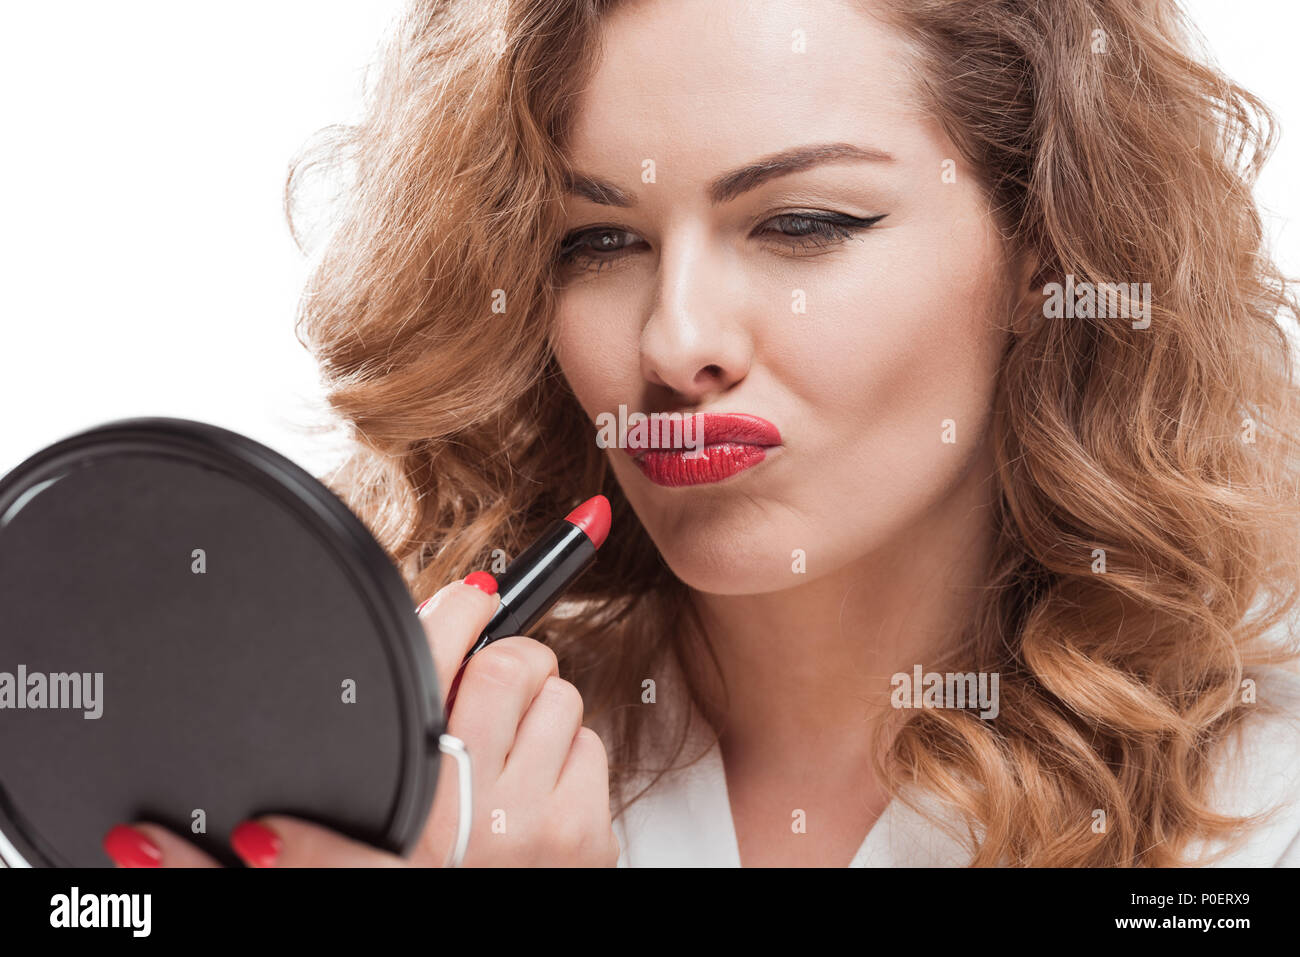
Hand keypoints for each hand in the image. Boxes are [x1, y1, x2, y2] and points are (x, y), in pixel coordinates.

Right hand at [101, 572, 619, 866]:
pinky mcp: (590, 837)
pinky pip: (593, 748)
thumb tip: (139, 843)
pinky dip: (567, 756)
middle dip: (505, 663)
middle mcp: (481, 817)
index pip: (429, 676)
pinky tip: (533, 788)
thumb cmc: (414, 894)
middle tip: (484, 684)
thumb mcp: (333, 876)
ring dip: (538, 713)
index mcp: (408, 816)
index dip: (445, 618)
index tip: (468, 591)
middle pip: (518, 666)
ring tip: (502, 750)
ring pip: (564, 701)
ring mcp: (544, 825)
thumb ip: (257, 854)